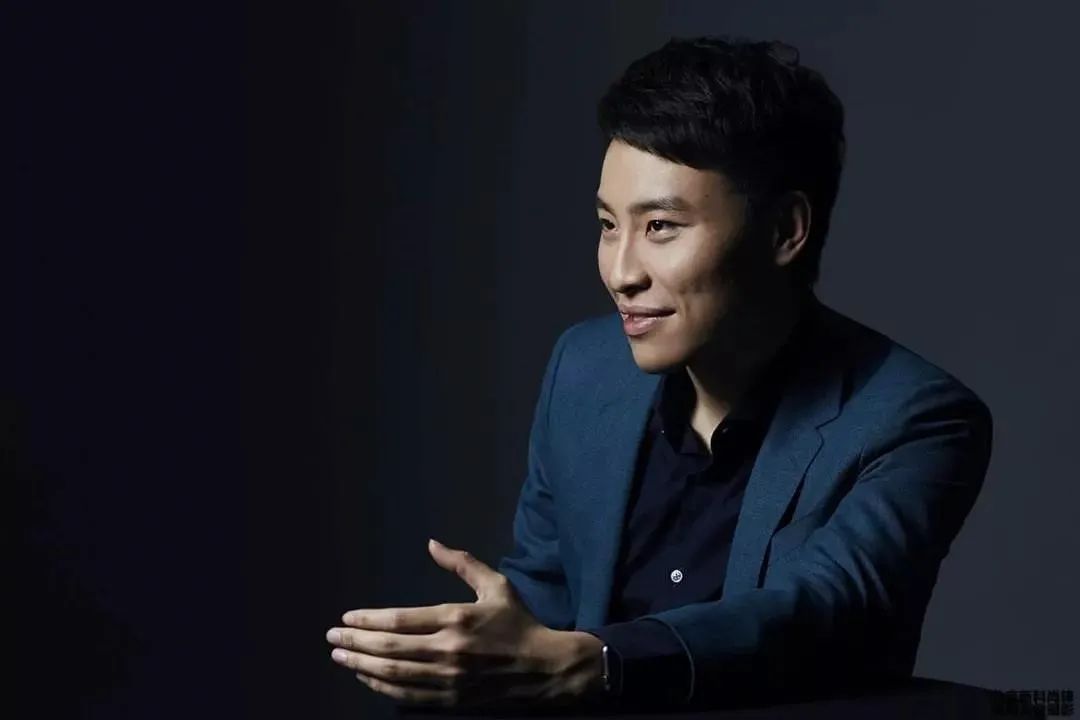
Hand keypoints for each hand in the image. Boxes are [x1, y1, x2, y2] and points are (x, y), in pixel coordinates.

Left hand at [326, 538, 603, 708]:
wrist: (546, 668)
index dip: (368, 619)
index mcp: (456, 619)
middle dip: (356, 641)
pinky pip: (408, 695)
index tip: (347, 617)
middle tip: (331, 637)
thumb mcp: (496, 586)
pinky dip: (383, 687)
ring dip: (362, 665)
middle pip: (389, 648)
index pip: (400, 620)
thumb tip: (432, 544)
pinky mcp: (451, 699)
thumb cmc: (519, 623)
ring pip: (394, 674)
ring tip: (340, 656)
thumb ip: (462, 564)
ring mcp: (449, 679)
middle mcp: (449, 650)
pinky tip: (367, 677)